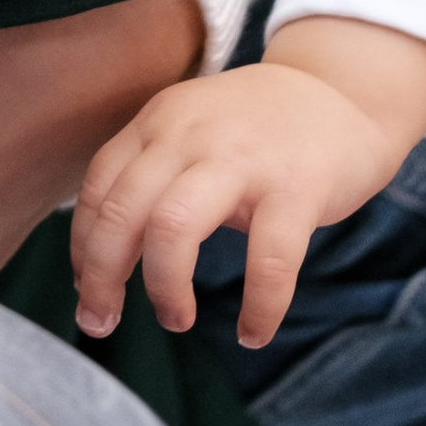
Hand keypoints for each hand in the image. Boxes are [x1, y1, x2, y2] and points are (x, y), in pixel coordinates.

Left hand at [72, 15, 425, 348]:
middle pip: (121, 209)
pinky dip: (259, 307)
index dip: (83, 245)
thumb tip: (109, 254)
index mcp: (159, 123)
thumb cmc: (259, 131)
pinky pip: (268, 260)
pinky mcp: (297, 187)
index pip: (99, 186)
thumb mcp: (193, 132)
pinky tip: (254, 333)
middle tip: (101, 322)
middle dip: (102, 275)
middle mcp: (190, 134)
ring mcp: (243, 158)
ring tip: (175, 320)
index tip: (84, 287)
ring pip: (173, 226)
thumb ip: (153, 174)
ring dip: (164, 286)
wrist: (342, 92)